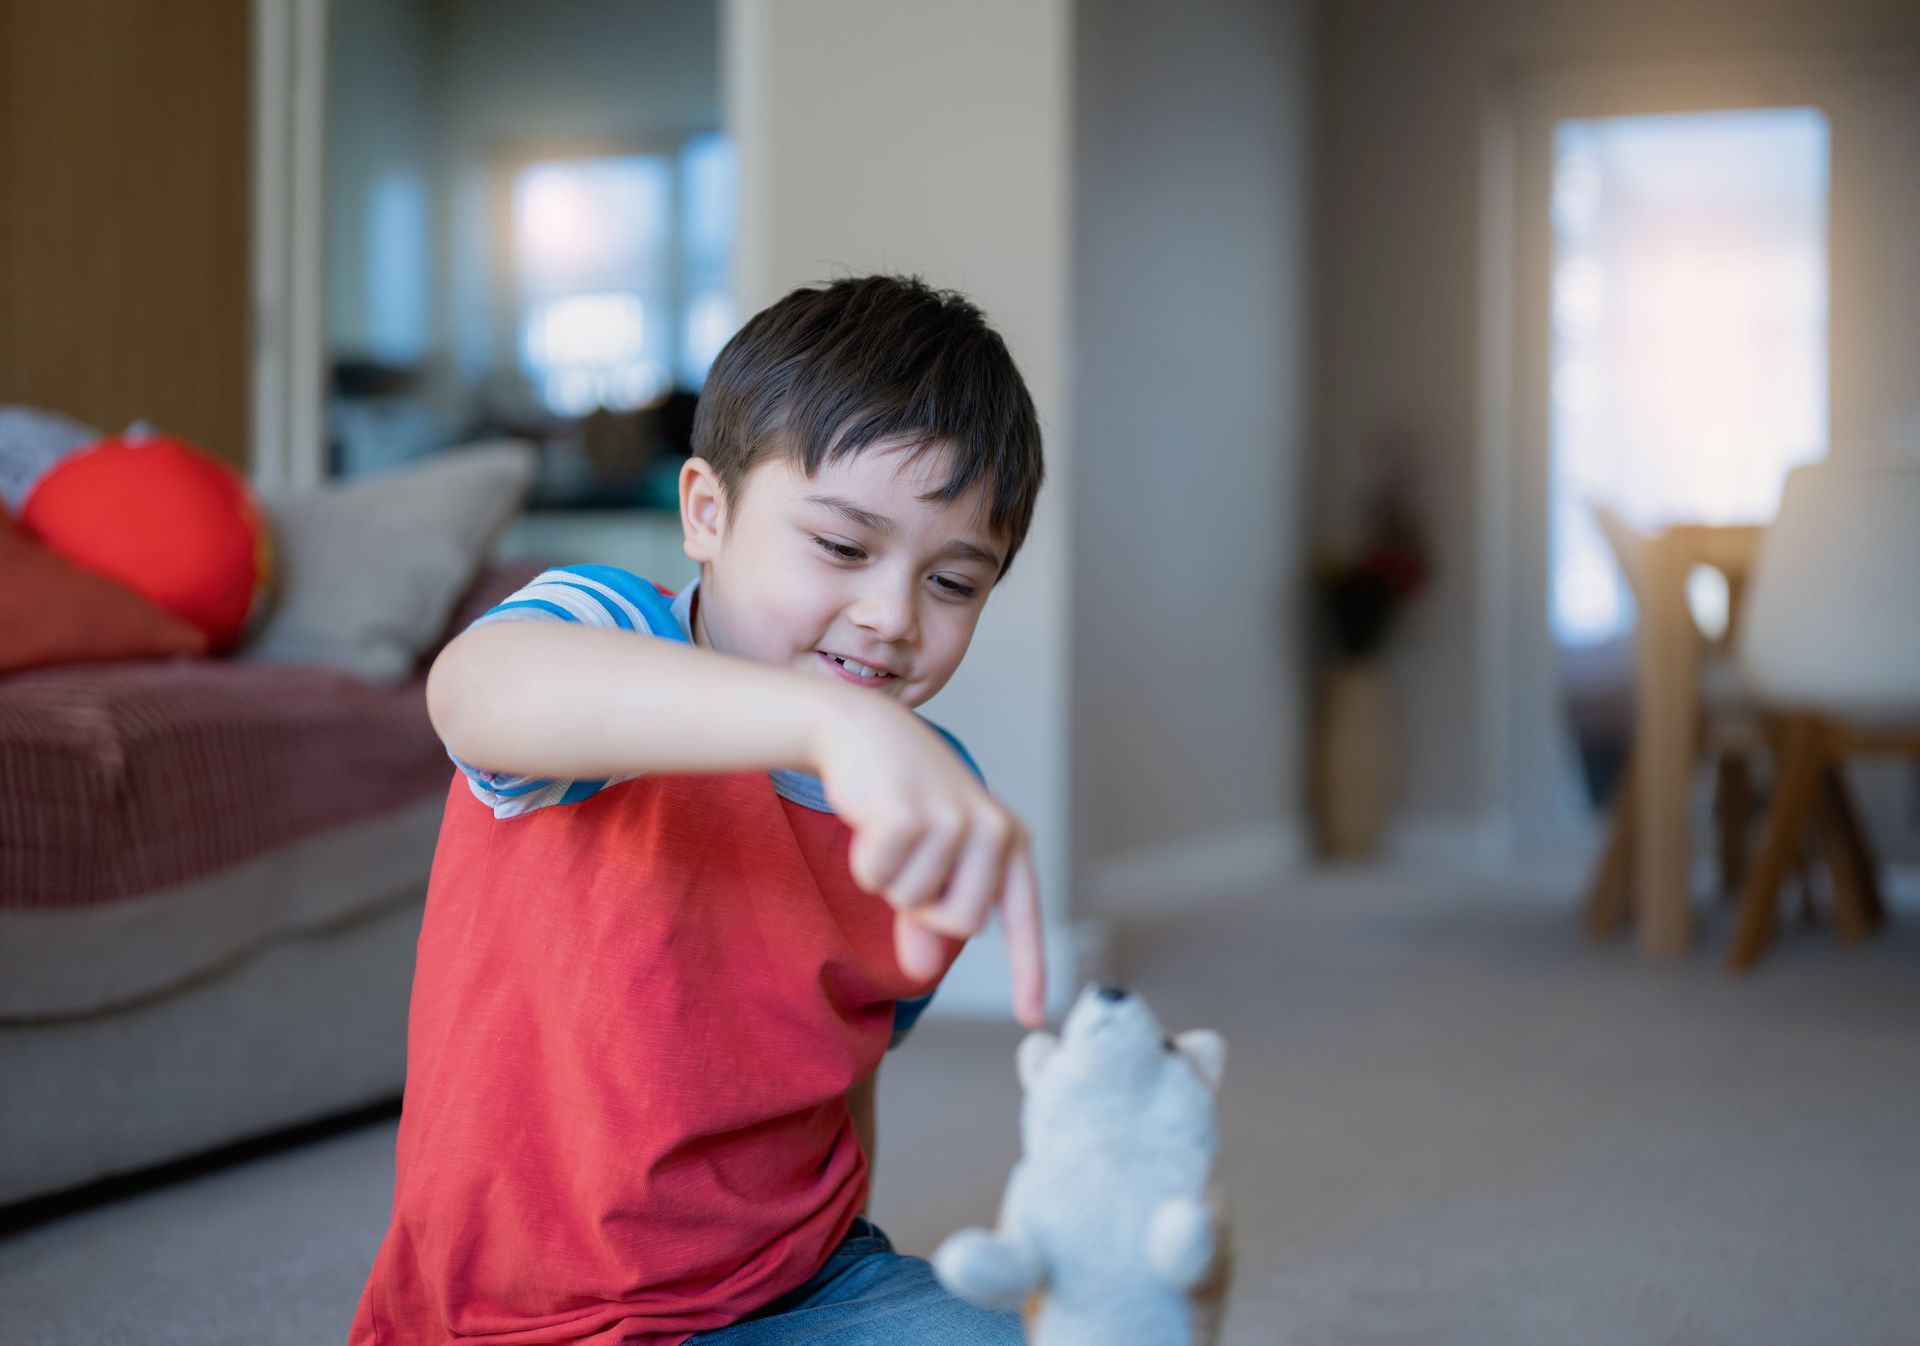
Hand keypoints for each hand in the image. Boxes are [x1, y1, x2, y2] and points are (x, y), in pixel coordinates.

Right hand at [810, 692, 1045, 1026]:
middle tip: (908, 859)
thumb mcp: (928, 859)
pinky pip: (877, 877)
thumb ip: (928, 917)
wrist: (863, 730)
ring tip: (890, 831)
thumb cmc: (902, 799)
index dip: (1029, 969)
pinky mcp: (910, 812)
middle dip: (920, 907)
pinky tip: (870, 819)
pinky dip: (864, 860)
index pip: (1024, 917)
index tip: (1031, 1017)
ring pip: (913, 900)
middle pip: (959, 922)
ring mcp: (954, 819)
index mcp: (1008, 841)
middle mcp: (992, 830)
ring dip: (887, 877)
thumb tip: (922, 972)